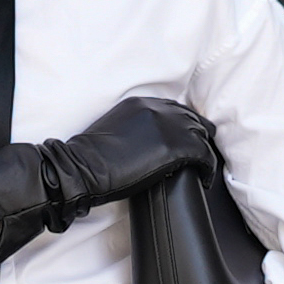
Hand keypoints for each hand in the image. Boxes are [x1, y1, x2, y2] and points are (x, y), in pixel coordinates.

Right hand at [0, 97, 220, 228]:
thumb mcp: (111, 137)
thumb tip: (141, 151)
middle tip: (197, 165)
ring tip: (201, 175)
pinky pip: (204, 155)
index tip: (185, 151)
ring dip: (204, 156)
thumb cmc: (86, 161)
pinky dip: (206, 169)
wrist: (77, 170)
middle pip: (194, 121)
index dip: (184, 131)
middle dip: (198, 141)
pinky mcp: (176, 147)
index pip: (176, 111)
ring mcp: (168, 125)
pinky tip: (202, 181)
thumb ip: (131, 135)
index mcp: (141, 103)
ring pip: (203, 137)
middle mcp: (157, 107)